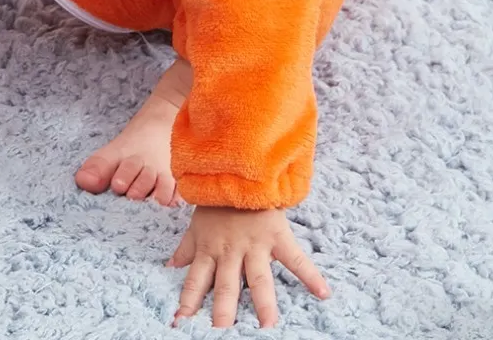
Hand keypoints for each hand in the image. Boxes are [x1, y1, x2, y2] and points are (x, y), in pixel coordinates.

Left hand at [167, 205, 329, 328]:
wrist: (237, 170)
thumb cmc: (216, 202)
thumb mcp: (197, 225)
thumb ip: (185, 249)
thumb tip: (170, 268)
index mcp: (209, 250)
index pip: (196, 281)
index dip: (188, 301)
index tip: (182, 322)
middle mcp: (230, 252)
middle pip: (226, 286)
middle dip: (223, 311)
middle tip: (222, 333)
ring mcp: (255, 245)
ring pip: (258, 279)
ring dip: (263, 302)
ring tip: (268, 326)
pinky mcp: (277, 236)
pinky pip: (295, 258)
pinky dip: (310, 275)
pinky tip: (323, 293)